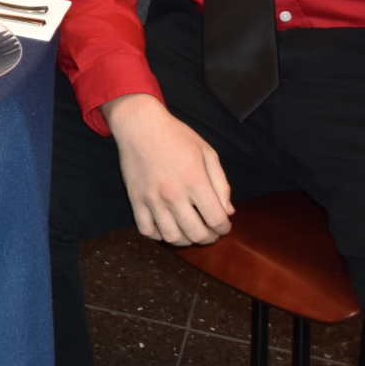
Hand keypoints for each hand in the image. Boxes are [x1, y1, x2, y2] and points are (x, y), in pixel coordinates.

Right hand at [101, 93, 233, 244]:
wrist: (139, 125)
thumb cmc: (176, 136)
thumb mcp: (207, 152)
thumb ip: (221, 183)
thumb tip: (228, 211)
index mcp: (195, 180)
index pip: (216, 219)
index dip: (224, 228)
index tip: (223, 226)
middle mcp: (173, 193)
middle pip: (196, 233)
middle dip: (209, 238)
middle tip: (209, 233)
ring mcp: (152, 198)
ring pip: (172, 237)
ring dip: (186, 241)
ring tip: (189, 232)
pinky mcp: (135, 199)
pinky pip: (146, 230)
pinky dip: (158, 236)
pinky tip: (166, 227)